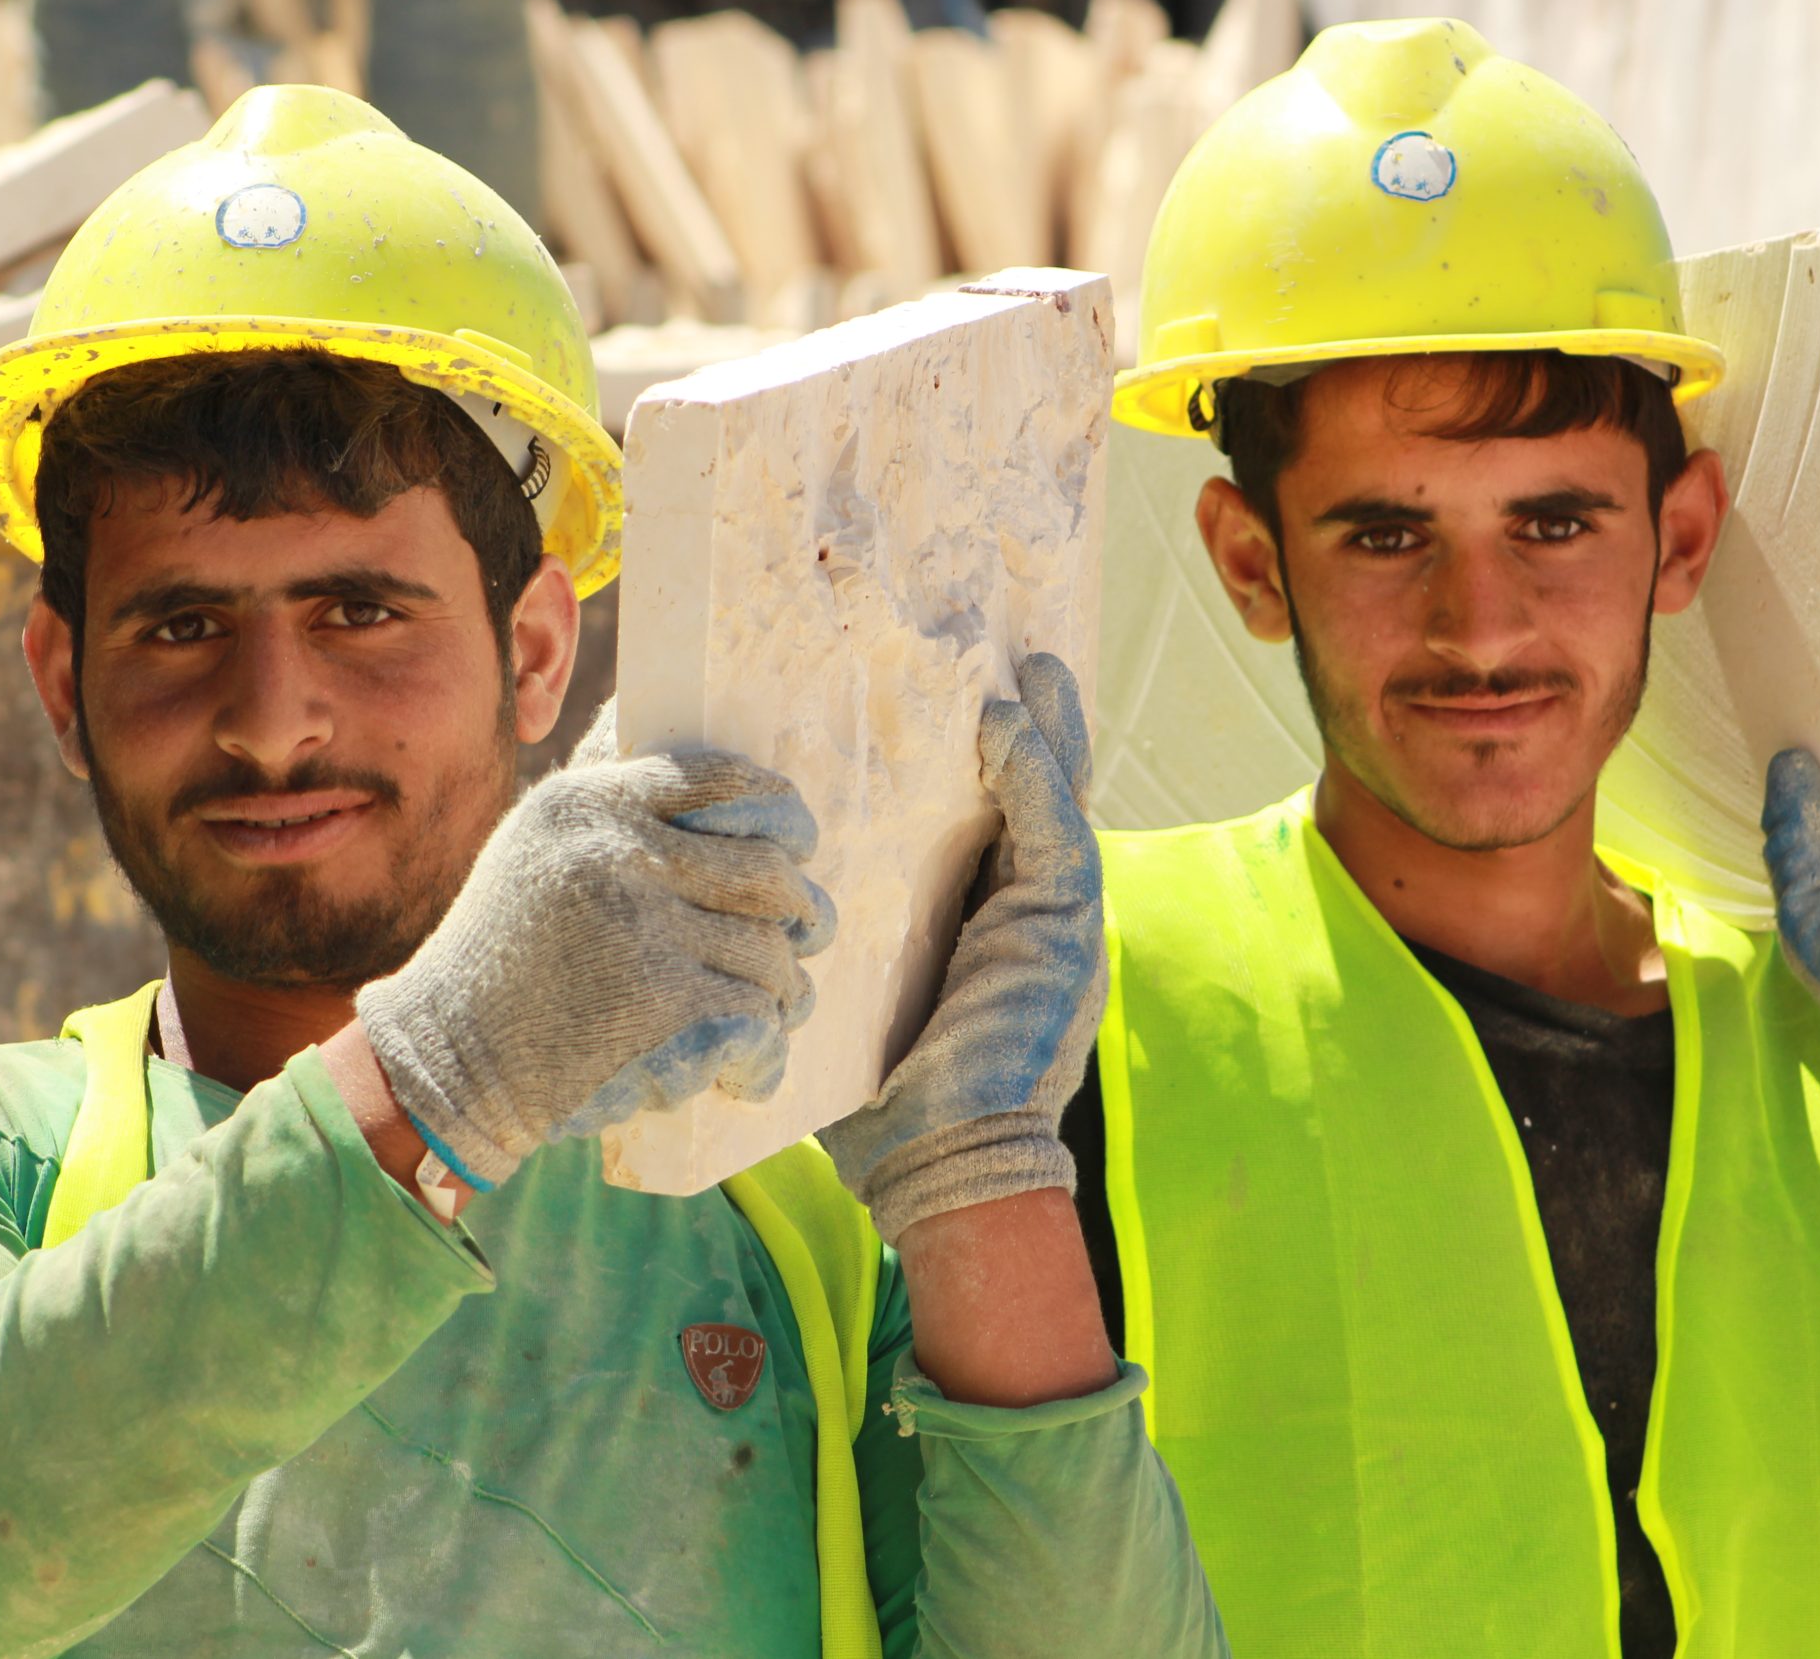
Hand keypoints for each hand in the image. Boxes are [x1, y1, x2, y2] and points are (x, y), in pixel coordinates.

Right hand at [355, 701, 834, 1191]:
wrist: (450, 1056)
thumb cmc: (504, 956)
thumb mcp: (537, 849)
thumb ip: (619, 811)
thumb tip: (724, 781)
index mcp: (591, 804)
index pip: (719, 780)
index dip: (778, 810)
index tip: (797, 842)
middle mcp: (619, 855)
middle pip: (767, 872)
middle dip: (801, 910)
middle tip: (809, 934)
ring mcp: (645, 930)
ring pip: (771, 953)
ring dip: (781, 991)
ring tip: (768, 1012)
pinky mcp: (665, 1005)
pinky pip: (759, 1020)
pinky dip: (764, 1054)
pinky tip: (748, 1070)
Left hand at [822, 653, 1104, 1244]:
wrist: (941, 1167)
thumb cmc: (886, 1101)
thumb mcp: (857, 996)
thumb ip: (843, 937)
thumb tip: (755, 898)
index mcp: (992, 928)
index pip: (997, 827)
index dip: (994, 765)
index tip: (970, 697)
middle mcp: (1035, 916)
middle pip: (1039, 800)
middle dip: (1036, 727)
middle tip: (1016, 652)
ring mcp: (1061, 922)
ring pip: (1058, 803)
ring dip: (1046, 729)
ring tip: (1025, 662)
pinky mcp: (1064, 929)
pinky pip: (1052, 832)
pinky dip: (1033, 773)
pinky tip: (1006, 723)